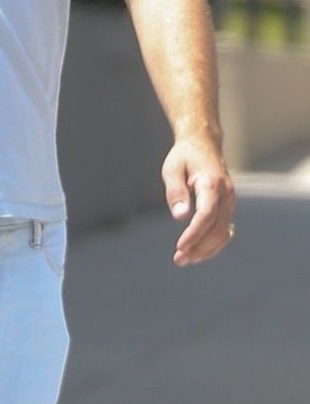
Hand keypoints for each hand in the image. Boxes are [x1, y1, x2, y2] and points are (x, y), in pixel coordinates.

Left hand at [163, 135, 234, 265]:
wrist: (203, 144)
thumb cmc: (184, 156)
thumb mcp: (172, 169)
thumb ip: (176, 192)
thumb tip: (180, 217)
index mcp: (212, 183)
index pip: (207, 214)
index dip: (194, 233)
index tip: (180, 247)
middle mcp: (226, 194)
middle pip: (216, 228)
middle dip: (198, 247)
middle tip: (178, 260)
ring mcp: (230, 201)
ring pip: (223, 233)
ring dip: (206, 249)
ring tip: (185, 260)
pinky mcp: (229, 206)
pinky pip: (226, 230)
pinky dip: (214, 244)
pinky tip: (199, 253)